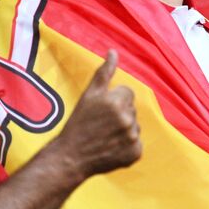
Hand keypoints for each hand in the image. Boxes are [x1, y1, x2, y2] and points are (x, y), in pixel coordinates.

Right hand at [52, 50, 141, 179]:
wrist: (71, 157)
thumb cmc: (78, 124)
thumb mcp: (89, 95)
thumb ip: (104, 72)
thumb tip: (113, 51)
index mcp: (117, 101)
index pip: (128, 93)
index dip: (114, 99)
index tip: (102, 110)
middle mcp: (128, 119)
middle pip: (132, 109)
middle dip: (120, 113)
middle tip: (101, 124)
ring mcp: (133, 137)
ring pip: (135, 126)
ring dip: (124, 129)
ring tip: (105, 136)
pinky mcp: (135, 153)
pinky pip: (136, 144)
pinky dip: (127, 146)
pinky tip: (111, 148)